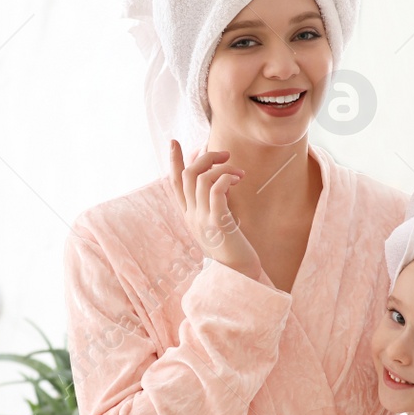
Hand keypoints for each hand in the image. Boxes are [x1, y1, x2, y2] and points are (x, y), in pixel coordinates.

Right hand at [170, 139, 261, 280]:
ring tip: (239, 173)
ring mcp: (202, 219)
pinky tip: (237, 180)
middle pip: (186, 175)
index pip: (175, 183)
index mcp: (188, 215)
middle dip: (205, 157)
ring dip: (221, 168)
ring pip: (200, 179)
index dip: (173, 161)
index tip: (175, 142)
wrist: (238, 273)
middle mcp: (191, 216)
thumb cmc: (232, 247)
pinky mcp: (218, 223)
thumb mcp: (217, 221)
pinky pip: (215, 190)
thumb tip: (218, 177)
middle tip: (225, 154)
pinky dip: (226, 178)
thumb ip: (213, 201)